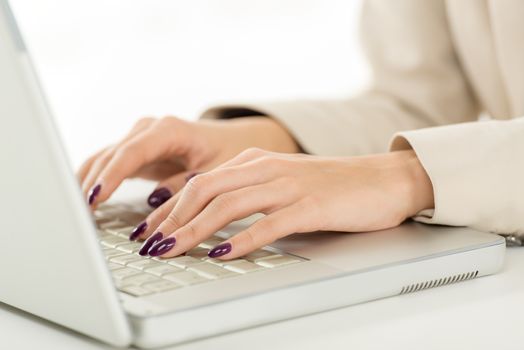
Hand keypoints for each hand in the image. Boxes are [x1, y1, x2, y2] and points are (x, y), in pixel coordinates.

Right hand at [78, 116, 298, 207]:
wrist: (229, 142)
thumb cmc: (226, 154)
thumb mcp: (215, 172)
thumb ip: (187, 186)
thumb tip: (155, 201)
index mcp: (170, 130)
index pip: (132, 152)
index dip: (112, 175)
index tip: (96, 197)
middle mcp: (150, 130)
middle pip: (112, 155)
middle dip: (93, 183)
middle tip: (79, 214)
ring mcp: (139, 139)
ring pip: (104, 159)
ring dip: (87, 183)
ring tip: (75, 212)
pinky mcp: (136, 152)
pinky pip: (107, 164)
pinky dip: (94, 181)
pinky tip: (83, 200)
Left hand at [135, 148, 433, 259]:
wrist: (383, 179)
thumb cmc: (332, 186)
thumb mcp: (281, 182)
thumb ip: (247, 192)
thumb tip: (210, 215)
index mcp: (256, 162)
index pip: (200, 182)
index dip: (170, 208)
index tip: (148, 230)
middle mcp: (267, 169)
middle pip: (206, 190)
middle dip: (171, 219)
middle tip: (149, 244)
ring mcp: (289, 185)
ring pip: (229, 204)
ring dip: (195, 230)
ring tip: (172, 251)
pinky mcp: (311, 205)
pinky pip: (269, 223)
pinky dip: (243, 240)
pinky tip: (223, 254)